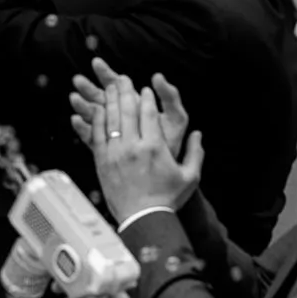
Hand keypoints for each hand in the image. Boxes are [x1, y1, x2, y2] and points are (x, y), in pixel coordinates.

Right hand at [70, 59, 191, 159]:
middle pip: (101, 98)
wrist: (167, 171)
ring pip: (94, 115)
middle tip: (78, 79)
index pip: (118, 86)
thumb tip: (158, 76)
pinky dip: (83, 129)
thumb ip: (170, 97)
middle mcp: (121, 117)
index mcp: (135, 105)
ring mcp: (113, 132)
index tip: (96, 63)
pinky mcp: (106, 148)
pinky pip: (92, 136)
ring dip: (83, 105)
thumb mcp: (176, 117)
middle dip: (89, 88)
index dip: (107, 74)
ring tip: (74, 98)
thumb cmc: (172, 142)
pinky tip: (76, 121)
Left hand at [71, 77, 203, 222]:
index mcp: (155, 147)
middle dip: (126, 91)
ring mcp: (115, 153)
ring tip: (110, 86)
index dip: (146, 98)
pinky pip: (97, 134)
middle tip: (124, 79)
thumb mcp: (190, 177)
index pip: (149, 114)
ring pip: (111, 119)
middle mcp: (133, 146)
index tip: (146, 88)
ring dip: (110, 100)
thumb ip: (196, 153)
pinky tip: (98, 108)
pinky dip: (98, 119)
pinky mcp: (102, 160)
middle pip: (127, 111)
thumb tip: (199, 134)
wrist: (143, 218)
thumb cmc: (167, 199)